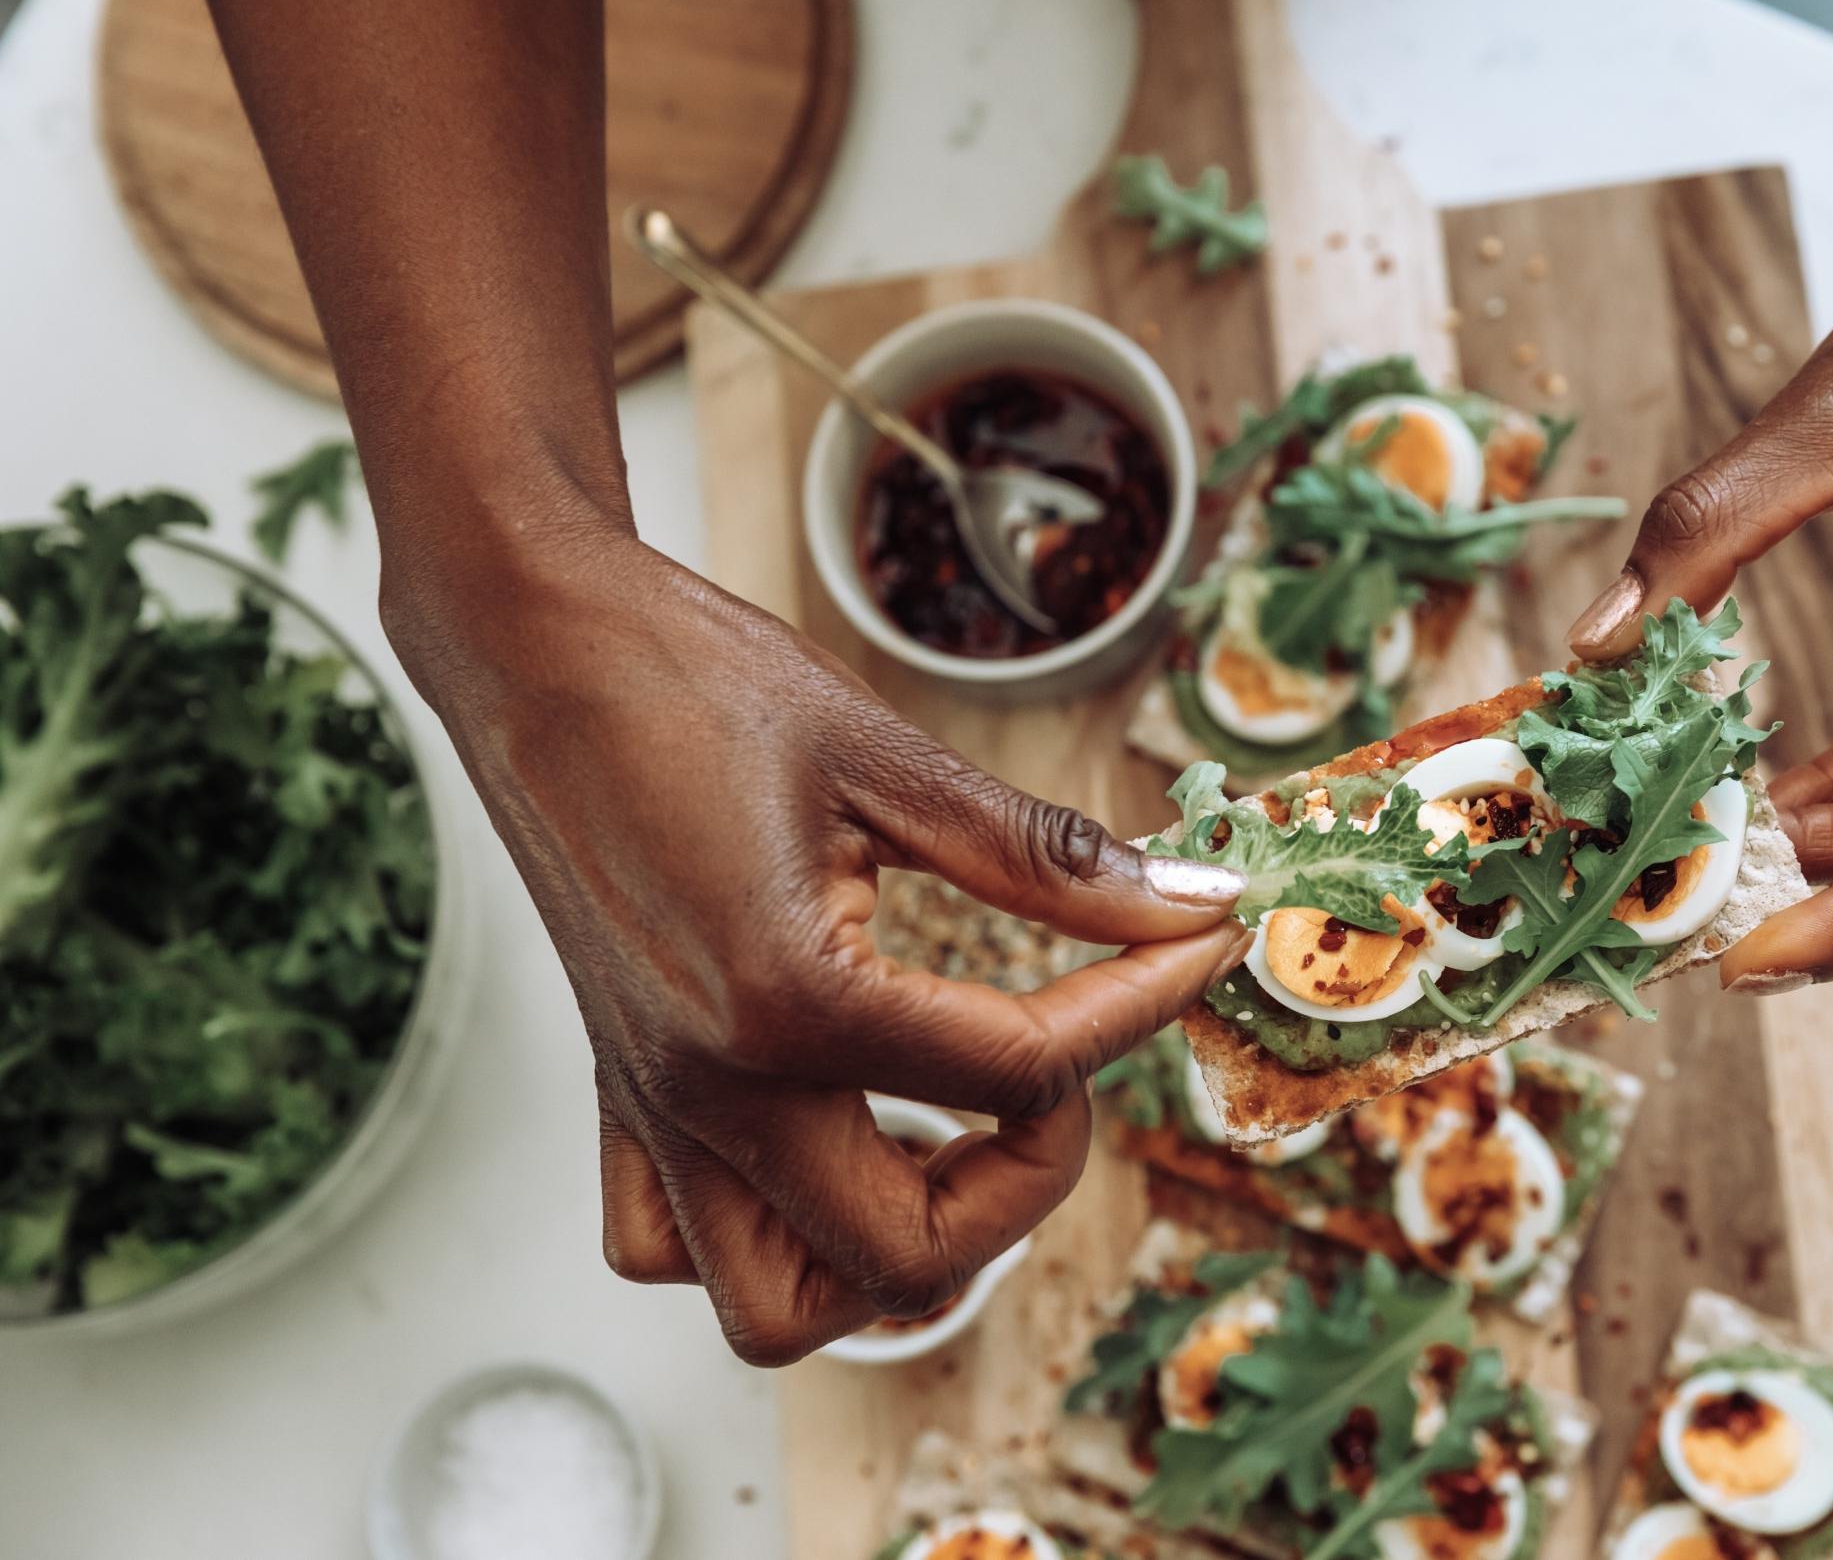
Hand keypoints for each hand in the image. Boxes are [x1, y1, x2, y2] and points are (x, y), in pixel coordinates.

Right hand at [390, 529, 1247, 1363]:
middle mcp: (710, 1089)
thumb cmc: (687, 680)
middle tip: (1062, 1072)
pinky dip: (767, 1234)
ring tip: (954, 1130)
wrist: (526, 645)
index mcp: (785, 1001)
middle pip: (907, 1256)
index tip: (1188, 948)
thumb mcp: (890, 758)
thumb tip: (1182, 903)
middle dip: (1024, 1183)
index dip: (1135, 1009)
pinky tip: (833, 1134)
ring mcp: (653, 1109)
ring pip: (776, 1305)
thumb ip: (1044, 858)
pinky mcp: (619, 1097)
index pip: (1013, 1074)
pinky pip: (674, 1246)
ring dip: (892, 1251)